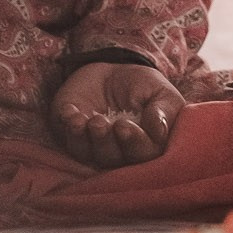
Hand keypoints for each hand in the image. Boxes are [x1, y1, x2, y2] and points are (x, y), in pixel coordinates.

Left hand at [50, 61, 185, 169]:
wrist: (114, 72)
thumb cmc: (143, 86)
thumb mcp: (161, 92)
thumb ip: (164, 110)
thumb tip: (160, 130)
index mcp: (146, 146)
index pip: (142, 155)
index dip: (133, 144)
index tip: (124, 126)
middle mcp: (119, 152)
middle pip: (112, 160)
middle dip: (106, 143)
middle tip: (101, 122)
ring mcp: (94, 146)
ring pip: (88, 155)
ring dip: (86, 139)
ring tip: (91, 118)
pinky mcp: (73, 135)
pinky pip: (68, 141)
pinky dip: (68, 128)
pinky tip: (71, 111)